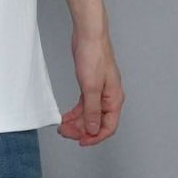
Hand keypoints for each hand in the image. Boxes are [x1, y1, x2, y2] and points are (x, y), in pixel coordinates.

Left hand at [58, 31, 123, 145]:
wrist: (89, 36)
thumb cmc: (94, 56)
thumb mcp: (91, 87)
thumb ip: (92, 111)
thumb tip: (93, 129)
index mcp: (114, 99)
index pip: (108, 127)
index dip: (95, 137)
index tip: (81, 142)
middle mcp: (109, 97)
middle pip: (98, 123)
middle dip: (82, 130)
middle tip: (65, 133)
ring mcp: (100, 92)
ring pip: (90, 115)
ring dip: (77, 123)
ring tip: (63, 127)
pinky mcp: (90, 86)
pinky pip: (84, 106)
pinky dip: (75, 113)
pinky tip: (66, 117)